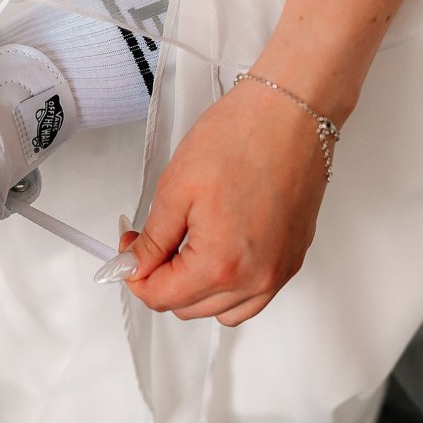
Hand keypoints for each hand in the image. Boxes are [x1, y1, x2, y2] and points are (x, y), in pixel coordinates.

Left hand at [119, 81, 330, 325]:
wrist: (292, 113)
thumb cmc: (243, 138)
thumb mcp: (176, 188)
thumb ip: (151, 240)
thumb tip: (133, 265)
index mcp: (222, 265)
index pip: (161, 297)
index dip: (134, 273)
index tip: (129, 248)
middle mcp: (256, 278)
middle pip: (189, 308)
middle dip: (162, 279)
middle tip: (152, 240)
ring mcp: (279, 272)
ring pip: (222, 310)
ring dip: (196, 289)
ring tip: (186, 246)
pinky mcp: (293, 259)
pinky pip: (253, 296)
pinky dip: (230, 287)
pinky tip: (217, 253)